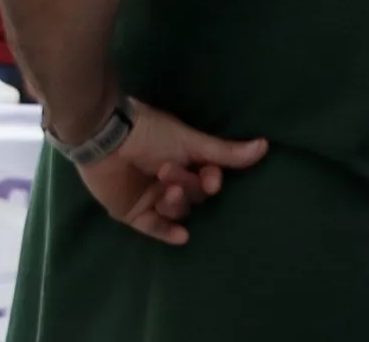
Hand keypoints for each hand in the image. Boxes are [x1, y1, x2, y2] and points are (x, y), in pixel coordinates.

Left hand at [69, 98, 265, 246]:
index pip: (208, 179)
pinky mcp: (132, 212)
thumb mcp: (189, 140)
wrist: (104, 136)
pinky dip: (168, 233)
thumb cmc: (147, 132)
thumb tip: (265, 146)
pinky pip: (155, 229)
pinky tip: (181, 236)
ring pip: (176, 212)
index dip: (212, 180)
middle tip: (168, 171)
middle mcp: (170, 181)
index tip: (211, 177)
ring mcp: (151, 198)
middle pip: (193, 196)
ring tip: (166, 189)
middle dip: (188, 186)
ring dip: (177, 204)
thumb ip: (225, 151)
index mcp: (183, 161)